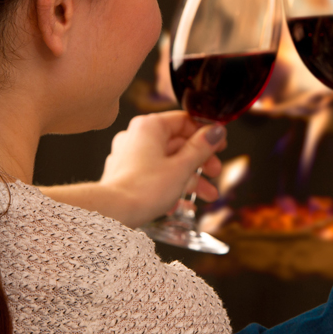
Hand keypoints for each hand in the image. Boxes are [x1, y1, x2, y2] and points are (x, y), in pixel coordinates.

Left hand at [39, 111, 224, 227]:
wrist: (112, 213)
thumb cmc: (143, 189)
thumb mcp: (182, 167)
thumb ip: (202, 147)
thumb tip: (216, 131)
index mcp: (149, 127)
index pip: (184, 121)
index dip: (205, 133)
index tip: (219, 145)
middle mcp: (136, 137)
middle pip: (177, 144)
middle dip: (200, 162)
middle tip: (214, 172)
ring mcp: (129, 156)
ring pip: (167, 162)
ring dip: (190, 178)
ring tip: (206, 196)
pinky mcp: (125, 175)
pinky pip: (154, 176)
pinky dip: (171, 186)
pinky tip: (184, 204)